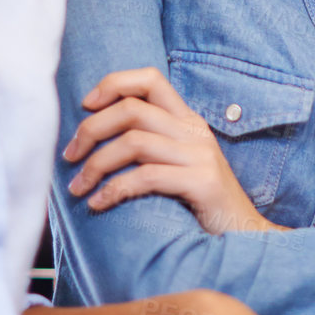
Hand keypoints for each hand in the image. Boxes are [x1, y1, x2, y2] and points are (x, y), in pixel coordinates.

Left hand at [63, 67, 275, 233]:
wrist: (246, 235)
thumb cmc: (201, 203)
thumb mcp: (178, 163)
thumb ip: (151, 144)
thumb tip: (96, 138)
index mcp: (188, 120)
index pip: (150, 79)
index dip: (114, 84)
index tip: (85, 106)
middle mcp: (194, 131)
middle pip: (132, 109)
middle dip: (91, 129)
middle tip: (69, 155)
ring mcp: (200, 155)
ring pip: (134, 141)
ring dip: (96, 164)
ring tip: (78, 187)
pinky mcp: (202, 182)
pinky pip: (147, 176)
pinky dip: (115, 189)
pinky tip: (99, 204)